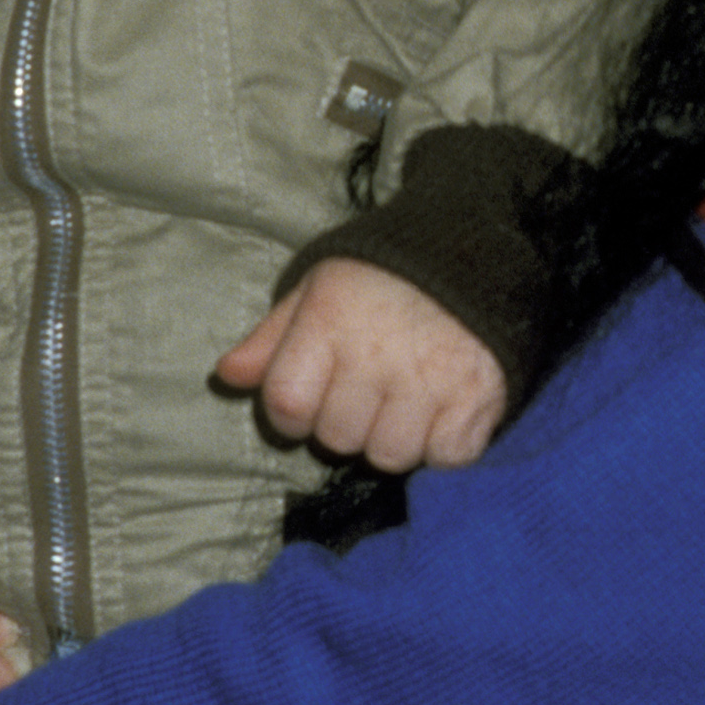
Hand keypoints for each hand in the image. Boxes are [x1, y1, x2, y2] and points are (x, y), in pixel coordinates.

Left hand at [218, 259, 507, 470]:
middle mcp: (376, 355)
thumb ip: (272, 336)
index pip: (287, 405)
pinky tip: (443, 409)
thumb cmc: (385, 274)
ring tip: (407, 401)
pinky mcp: (476, 399)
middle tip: (371, 389)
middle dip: (348, 422)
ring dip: (396, 438)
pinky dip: (444, 445)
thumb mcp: (320, 288)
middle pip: (338, 438)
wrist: (477, 247)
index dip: (294, 413)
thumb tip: (227, 375)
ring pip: (390, 455)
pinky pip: (445, 457)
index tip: (314, 396)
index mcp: (330, 322)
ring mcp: (429, 380)